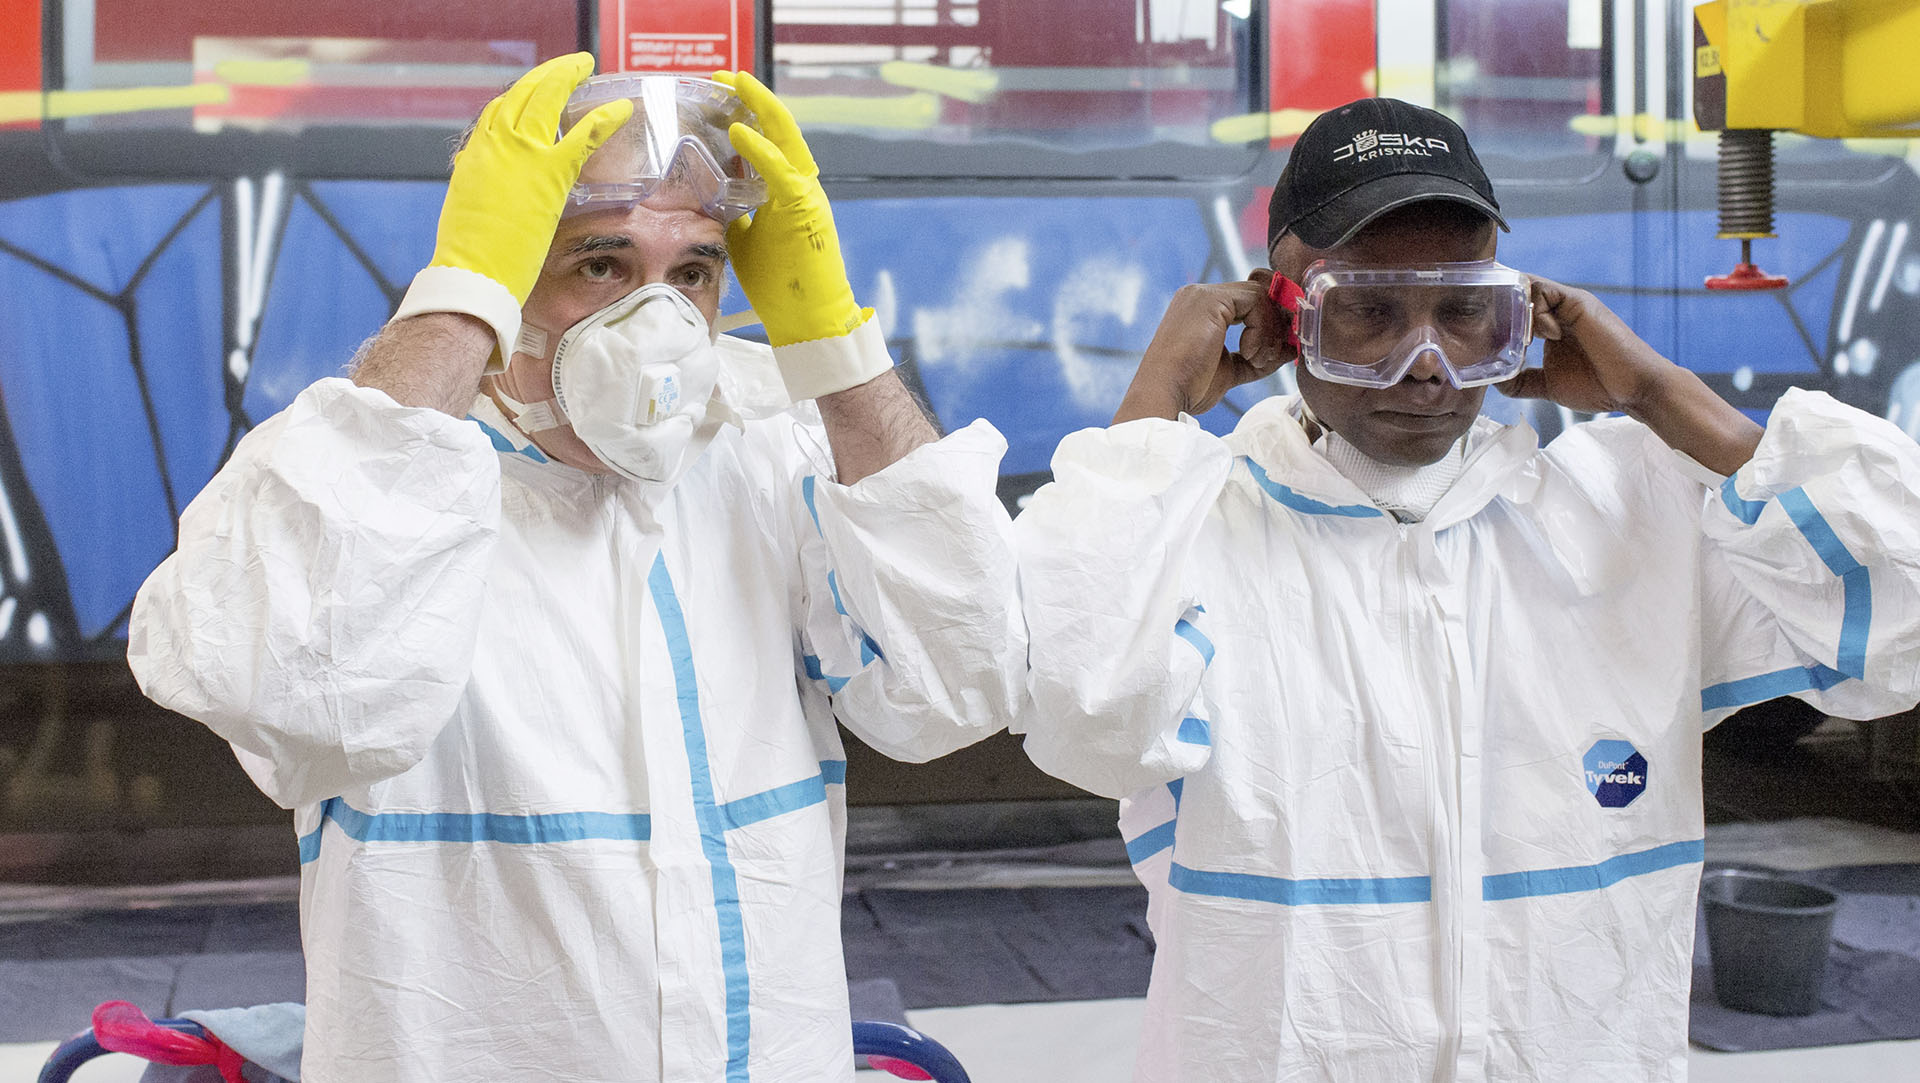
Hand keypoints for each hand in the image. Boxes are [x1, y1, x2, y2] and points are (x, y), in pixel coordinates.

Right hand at [430, 53, 631, 305]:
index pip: (498, 110)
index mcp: (475, 153)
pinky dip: (605, 117)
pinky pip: (585, 134)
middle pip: (523, 93)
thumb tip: (480, 175)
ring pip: (548, 97)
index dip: (519, 97)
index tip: (534, 91)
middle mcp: (496, 143)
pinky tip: (622, 109)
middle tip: (568, 66)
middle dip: (547, 74)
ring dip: (569, 75)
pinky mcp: (551, 171)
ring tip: (585, 65)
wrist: (473, 272)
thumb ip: (478, 183)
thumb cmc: (469, 252)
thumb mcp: (466, 205)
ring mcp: (523, 153)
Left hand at [712, 70, 866, 347]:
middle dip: (753, 98)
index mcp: (788, 191)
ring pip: (786, 139)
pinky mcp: (804, 210)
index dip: (747, 114)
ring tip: (735, 84)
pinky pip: (780, 171)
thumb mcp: (746, 238)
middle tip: (725, 75)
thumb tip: (708, 193)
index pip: (768, 142)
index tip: (720, 94)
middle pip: (780, 129)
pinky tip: (738, 130)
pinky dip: (759, 149)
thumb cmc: (781, 283)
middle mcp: (800, 186)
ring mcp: (806, 195)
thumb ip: (735, 210)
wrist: (810, 317)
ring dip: (759, 108)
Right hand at [1113, 272, 1289, 422]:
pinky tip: (1248, 353)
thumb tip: (1289, 349)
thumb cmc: (1190, 388)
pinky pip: (1256, 300)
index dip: (1269, 323)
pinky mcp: (1210, 299)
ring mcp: (1203, 294)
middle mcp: (1199, 296)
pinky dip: (1261, 329)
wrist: (1165, 394)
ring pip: (1260, 296)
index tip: (1275, 351)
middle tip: (1269, 357)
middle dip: (1274, 326)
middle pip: (1257, 295)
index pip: (1249, 302)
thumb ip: (1258, 356)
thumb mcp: (1232, 369)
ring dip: (1268, 331)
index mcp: (1201, 310)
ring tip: (1256, 359)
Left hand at [1499, 276, 1673, 415]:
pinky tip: (1546, 336)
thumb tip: (1495, 381)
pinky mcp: (1578, 302)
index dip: (1492, 315)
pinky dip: (1534, 312)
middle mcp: (1556, 311)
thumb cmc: (1598, 386)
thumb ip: (1522, 381)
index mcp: (1547, 326)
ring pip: (1525, 288)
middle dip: (1494, 308)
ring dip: (1514, 312)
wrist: (1633, 389)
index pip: (1512, 309)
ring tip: (1522, 340)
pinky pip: (1543, 291)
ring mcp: (1567, 304)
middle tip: (1485, 332)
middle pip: (1514, 293)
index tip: (1475, 334)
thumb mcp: (1548, 385)